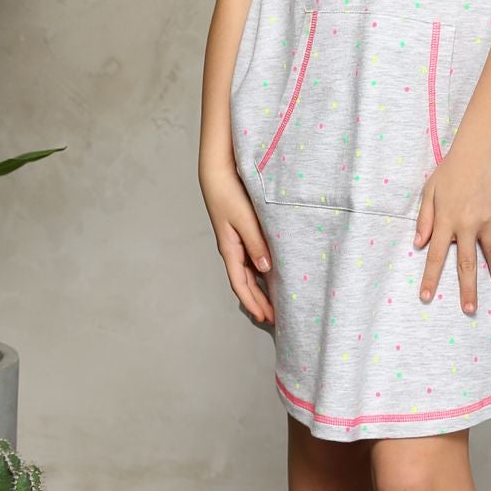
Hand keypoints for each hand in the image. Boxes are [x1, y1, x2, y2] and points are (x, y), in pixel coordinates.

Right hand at [200, 161, 274, 325]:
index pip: (241, 285)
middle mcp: (232, 249)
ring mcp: (236, 241)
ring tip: (273, 303)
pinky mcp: (241, 232)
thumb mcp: (245, 219)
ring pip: (249, 273)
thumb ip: (256, 243)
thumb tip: (265, 270)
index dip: (253, 303)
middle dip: (258, 301)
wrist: (217, 172)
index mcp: (229, 249)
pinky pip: (252, 258)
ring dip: (260, 289)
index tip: (265, 318)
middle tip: (273, 319)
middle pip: (245, 283)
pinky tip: (271, 275)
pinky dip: (261, 272)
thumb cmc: (228, 193)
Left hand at [413, 140, 490, 315]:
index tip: (426, 297)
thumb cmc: (451, 169)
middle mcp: (467, 225)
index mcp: (445, 221)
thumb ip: (424, 218)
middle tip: (469, 309)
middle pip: (466, 263)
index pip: (434, 255)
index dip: (430, 278)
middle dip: (467, 289)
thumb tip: (418, 244)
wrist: (480, 150)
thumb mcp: (430, 191)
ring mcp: (488, 219)